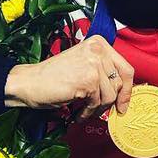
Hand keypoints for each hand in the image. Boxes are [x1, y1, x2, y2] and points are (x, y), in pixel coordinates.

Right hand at [5, 34, 133, 118]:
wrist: (30, 82)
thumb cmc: (54, 76)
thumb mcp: (84, 65)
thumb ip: (103, 70)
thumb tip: (124, 90)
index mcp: (98, 43)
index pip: (126, 68)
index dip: (128, 89)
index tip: (123, 103)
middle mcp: (98, 50)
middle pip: (120, 83)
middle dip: (112, 101)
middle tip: (103, 111)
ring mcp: (93, 65)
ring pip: (110, 95)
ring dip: (98, 109)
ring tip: (85, 111)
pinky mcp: (88, 81)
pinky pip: (97, 103)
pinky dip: (88, 112)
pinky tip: (79, 114)